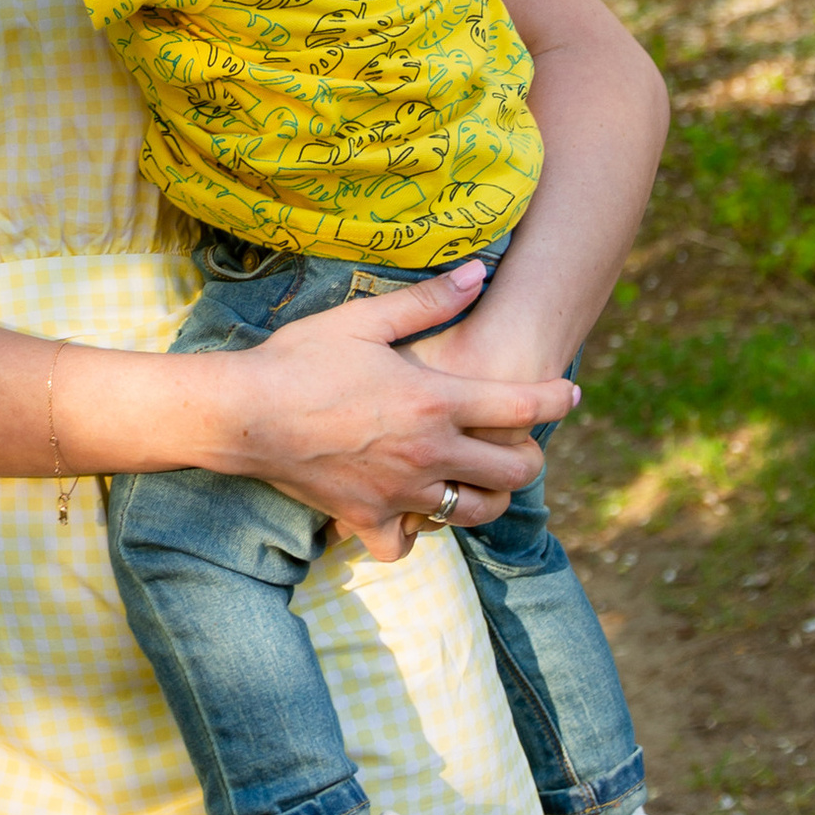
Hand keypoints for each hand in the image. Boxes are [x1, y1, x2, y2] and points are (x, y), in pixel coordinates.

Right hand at [205, 273, 575, 562]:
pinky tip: (411, 511)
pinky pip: (411, 543)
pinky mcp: (371, 521)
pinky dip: (417, 531)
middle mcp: (430, 454)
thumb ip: (427, 300)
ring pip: (475, 511)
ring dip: (486, 495)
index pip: (522, 406)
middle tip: (518, 441)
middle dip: (529, 456)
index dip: (556, 399)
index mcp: (435, 402)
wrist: (245, 414)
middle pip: (514, 471)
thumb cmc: (301, 359)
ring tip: (476, 476)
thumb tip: (479, 272)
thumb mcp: (364, 319)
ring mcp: (402, 494)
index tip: (569, 394)